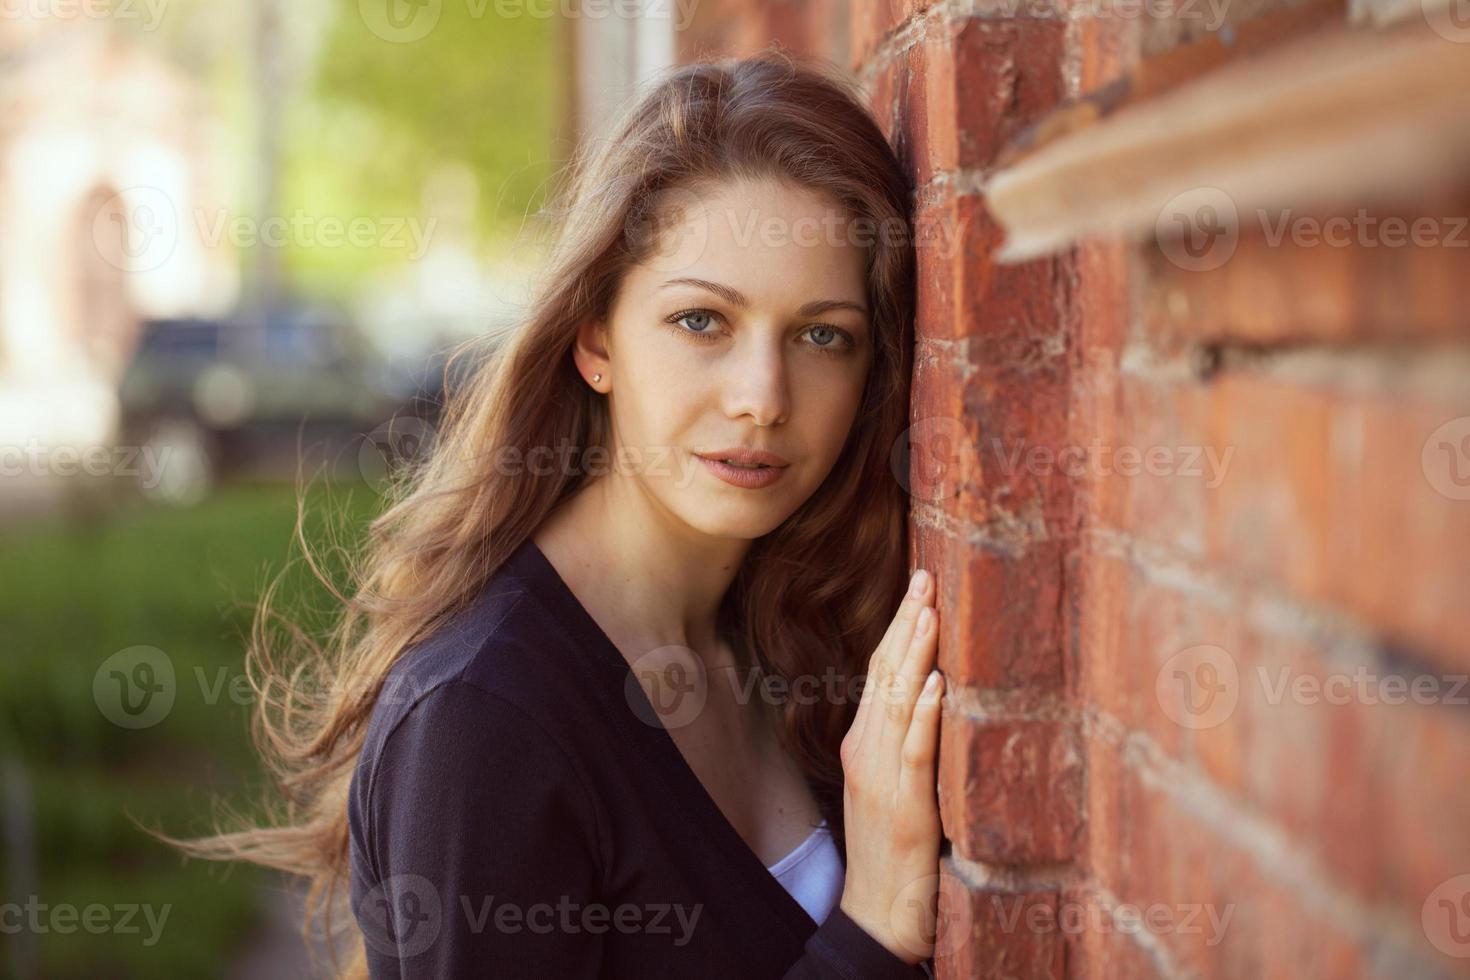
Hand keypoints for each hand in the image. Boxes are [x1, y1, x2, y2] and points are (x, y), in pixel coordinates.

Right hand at [837, 566, 944, 964]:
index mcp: (863, 746)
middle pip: (883, 675)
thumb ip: (907, 744)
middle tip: (924, 575)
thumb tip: (935, 694)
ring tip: (928, 610)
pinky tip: (934, 684)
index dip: (896, 628)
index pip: (878, 674)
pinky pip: (913, 753)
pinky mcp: (904, 807)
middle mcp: (865, 753)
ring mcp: (881, 779)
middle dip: (904, 623)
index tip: (916, 588)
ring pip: (895, 703)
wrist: (878, 917)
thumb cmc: (894, 855)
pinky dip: (922, 715)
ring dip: (914, 653)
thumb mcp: (895, 788)